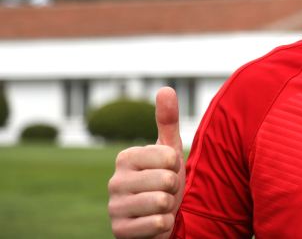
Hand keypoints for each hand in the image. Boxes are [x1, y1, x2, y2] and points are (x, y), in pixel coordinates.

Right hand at [109, 88, 185, 238]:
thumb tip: (166, 88)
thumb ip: (168, 120)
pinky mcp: (119, 231)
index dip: (177, 165)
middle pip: (166, 180)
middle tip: (166, 190)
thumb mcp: (170, 149)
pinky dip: (164, 225)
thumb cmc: (165, 179)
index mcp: (126, 157)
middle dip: (174, 188)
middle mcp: (114, 181)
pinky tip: (156, 223)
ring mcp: (114, 207)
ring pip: (161, 203)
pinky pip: (156, 224)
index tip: (169, 169)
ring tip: (162, 205)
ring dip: (170, 206)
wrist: (159, 217)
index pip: (168, 156)